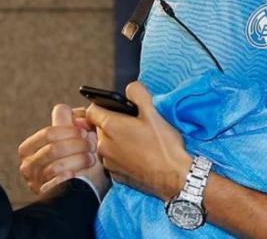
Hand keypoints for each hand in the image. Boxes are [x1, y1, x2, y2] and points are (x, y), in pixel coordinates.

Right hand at [18, 103, 108, 196]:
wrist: (80, 195)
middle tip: (91, 145)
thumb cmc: (77, 163)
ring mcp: (35, 182)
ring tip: (91, 158)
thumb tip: (78, 114)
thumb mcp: (72, 140)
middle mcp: (27, 165)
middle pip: (53, 148)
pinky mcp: (45, 195)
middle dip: (77, 145)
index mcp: (28, 148)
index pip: (48, 133)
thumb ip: (71, 123)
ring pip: (57, 166)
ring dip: (79, 160)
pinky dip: (71, 177)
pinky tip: (81, 174)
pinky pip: (58, 183)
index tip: (85, 132)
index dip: (70, 130)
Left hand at [86, 81, 189, 200]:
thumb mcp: (153, 112)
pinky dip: (122, 156)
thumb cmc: (163, 145)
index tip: (114, 108)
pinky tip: (139, 156)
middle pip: (100, 127)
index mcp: (110, 127)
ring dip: (117, 140)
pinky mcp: (116, 176)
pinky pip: (114, 160)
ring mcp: (109, 163)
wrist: (175, 177)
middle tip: (134, 125)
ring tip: (138, 141)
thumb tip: (129, 89)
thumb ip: (138, 93)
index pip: (91, 110)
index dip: (101, 106)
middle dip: (113, 123)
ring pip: (107, 145)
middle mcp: (104, 146)